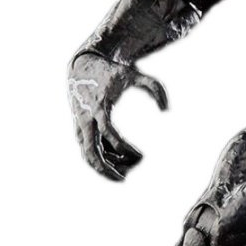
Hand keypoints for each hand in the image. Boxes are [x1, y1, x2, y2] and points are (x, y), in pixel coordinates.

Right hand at [67, 52, 167, 180]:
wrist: (83, 66)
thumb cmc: (111, 72)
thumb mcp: (134, 74)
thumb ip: (155, 88)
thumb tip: (166, 109)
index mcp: (99, 107)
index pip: (108, 133)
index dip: (124, 148)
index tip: (141, 156)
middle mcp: (86, 119)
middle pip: (90, 152)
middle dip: (106, 169)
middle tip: (124, 179)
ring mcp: (80, 125)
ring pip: (87, 154)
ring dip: (104, 167)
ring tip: (125, 173)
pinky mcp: (79, 128)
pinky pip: (88, 149)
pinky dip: (102, 158)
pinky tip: (120, 162)